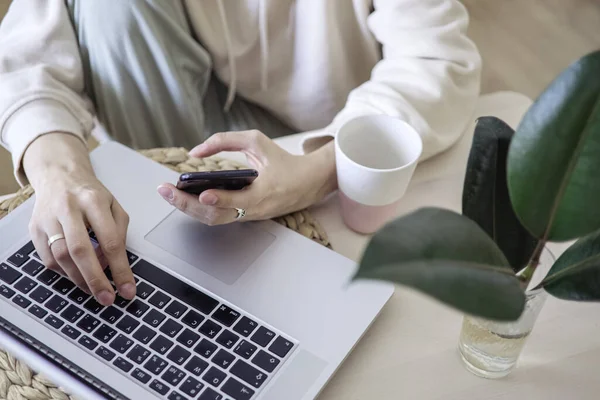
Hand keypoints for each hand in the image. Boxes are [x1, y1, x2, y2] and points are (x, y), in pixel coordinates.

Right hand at [23, 133, 135, 305]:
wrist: (59, 176)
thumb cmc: (91, 194)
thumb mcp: (114, 206)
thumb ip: (119, 233)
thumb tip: (114, 265)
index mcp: (94, 200)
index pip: (110, 241)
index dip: (120, 269)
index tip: (128, 289)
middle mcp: (68, 208)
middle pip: (80, 251)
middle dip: (96, 280)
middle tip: (108, 299)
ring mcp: (48, 218)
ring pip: (61, 257)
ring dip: (79, 279)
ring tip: (95, 290)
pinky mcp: (34, 229)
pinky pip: (48, 259)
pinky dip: (65, 272)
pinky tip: (77, 274)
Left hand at [157, 130, 336, 224]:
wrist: (307, 183)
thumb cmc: (283, 161)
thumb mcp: (258, 142)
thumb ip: (226, 141)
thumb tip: (196, 151)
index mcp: (265, 193)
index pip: (239, 201)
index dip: (220, 199)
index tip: (203, 193)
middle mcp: (255, 210)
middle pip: (217, 215)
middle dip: (187, 205)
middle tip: (166, 191)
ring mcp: (249, 217)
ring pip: (214, 219)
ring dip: (188, 209)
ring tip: (168, 193)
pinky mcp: (244, 218)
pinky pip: (217, 217)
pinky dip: (198, 209)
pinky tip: (183, 197)